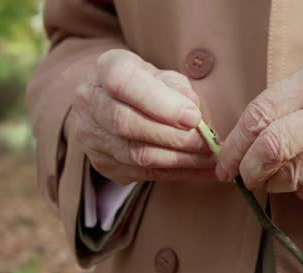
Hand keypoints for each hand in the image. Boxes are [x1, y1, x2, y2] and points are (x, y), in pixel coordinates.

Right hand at [66, 49, 214, 184]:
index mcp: (106, 68)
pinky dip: (179, 173)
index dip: (160, 103)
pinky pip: (145, 173)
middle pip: (127, 124)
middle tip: (208, 144)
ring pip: (136, 154)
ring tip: (212, 159)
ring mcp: (92, 136)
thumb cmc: (148, 85)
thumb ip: (178, 90)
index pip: (124, 84)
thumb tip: (192, 112)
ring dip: (180, 160)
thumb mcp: (164, 76)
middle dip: (174, 137)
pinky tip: (203, 170)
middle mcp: (90, 102)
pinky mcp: (104, 164)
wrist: (116, 102)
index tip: (193, 117)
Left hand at [216, 55, 302, 203]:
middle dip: (249, 170)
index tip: (225, 162)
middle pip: (273, 148)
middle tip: (245, 177)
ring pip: (292, 177)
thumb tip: (237, 146)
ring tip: (284, 174)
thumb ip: (283, 106)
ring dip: (277, 182)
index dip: (235, 145)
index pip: (262, 114)